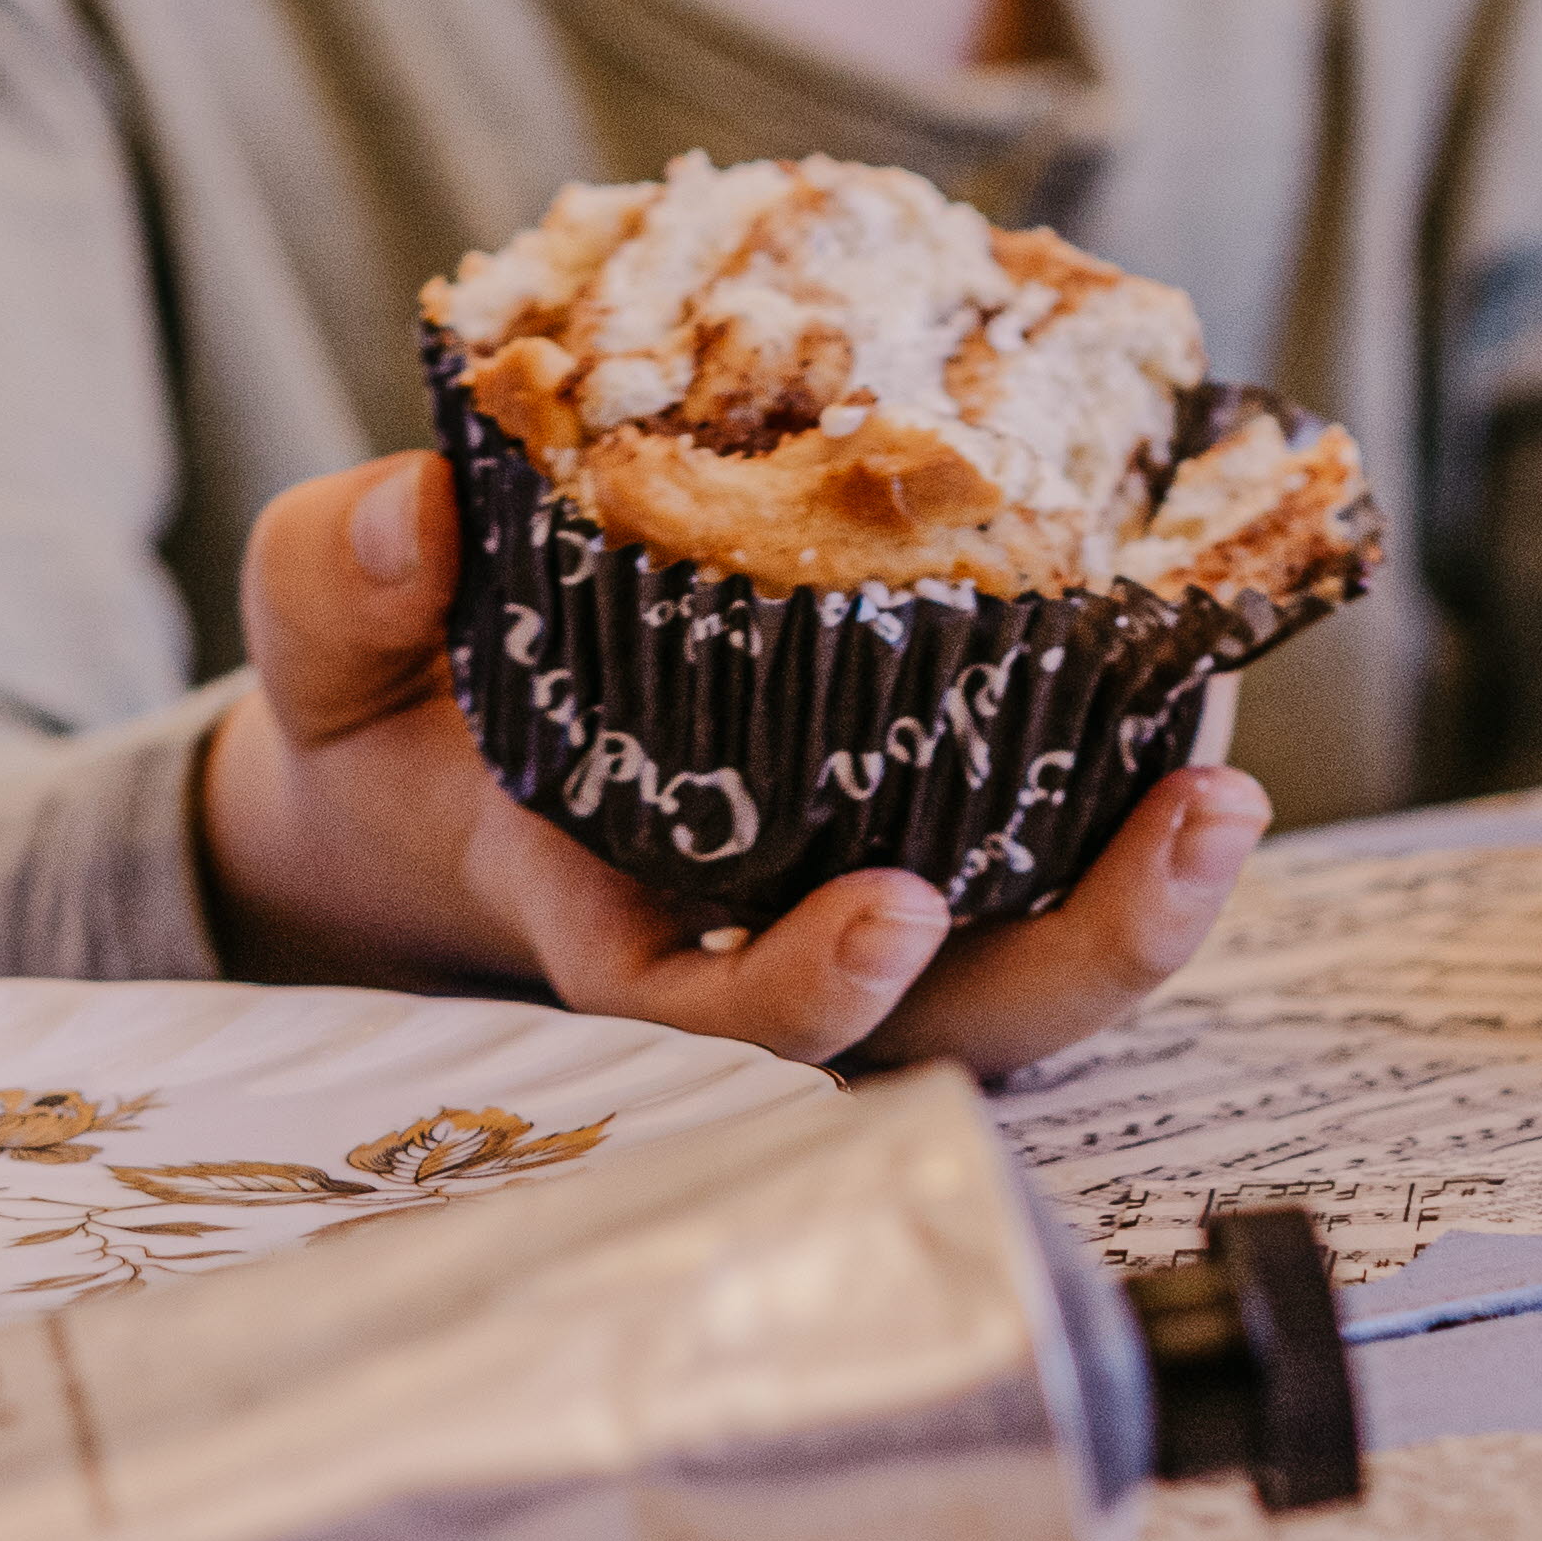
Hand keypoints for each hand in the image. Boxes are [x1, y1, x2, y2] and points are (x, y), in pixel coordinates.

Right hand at [192, 452, 1263, 1077]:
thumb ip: (342, 578)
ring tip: (1223, 777)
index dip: (813, 990)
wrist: (417, 748)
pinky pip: (1033, 863)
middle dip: (1080, 959)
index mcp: (596, 919)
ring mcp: (832, 896)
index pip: (717, 1010)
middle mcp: (743, 940)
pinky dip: (1118, 804)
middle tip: (1188, 828)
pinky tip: (1185, 693)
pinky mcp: (901, 828)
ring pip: (1020, 976)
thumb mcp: (317, 637)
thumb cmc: (379, 705)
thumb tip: (414, 510)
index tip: (891, 910)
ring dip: (1140, 901)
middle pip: (942, 1030)